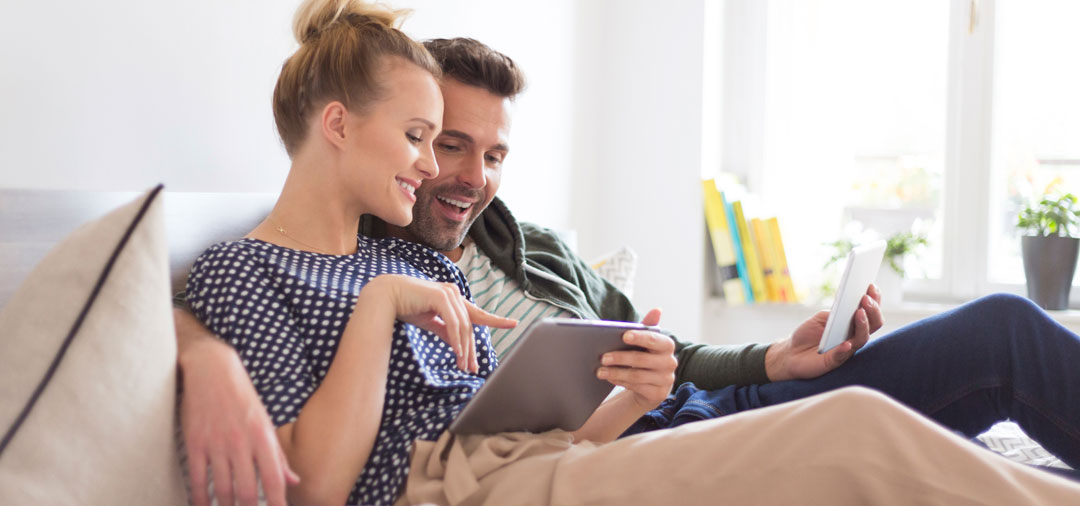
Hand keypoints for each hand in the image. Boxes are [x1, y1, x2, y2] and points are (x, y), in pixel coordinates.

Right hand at [178, 332, 299, 505]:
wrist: (211, 369)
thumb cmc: (243, 398)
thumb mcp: (266, 423)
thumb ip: (278, 455)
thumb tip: (293, 481)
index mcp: (263, 437)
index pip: (273, 479)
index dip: (277, 503)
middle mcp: (241, 442)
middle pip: (247, 491)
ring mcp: (216, 443)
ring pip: (222, 489)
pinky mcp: (195, 442)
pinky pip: (197, 478)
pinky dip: (199, 497)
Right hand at [370, 275, 516, 372]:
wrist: (386, 296)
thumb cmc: (407, 307)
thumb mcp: (431, 322)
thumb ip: (446, 330)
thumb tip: (458, 345)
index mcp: (453, 298)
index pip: (478, 312)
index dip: (496, 319)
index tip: (513, 324)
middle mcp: (454, 294)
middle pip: (470, 326)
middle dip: (471, 349)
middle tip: (473, 368)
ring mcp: (449, 294)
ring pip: (463, 326)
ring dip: (464, 348)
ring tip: (464, 365)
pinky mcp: (441, 297)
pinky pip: (453, 323)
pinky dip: (456, 339)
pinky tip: (457, 353)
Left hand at [596, 308, 676, 409]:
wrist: (651, 385)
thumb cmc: (645, 357)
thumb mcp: (646, 342)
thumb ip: (647, 327)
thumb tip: (657, 309)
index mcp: (667, 345)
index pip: (655, 340)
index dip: (640, 337)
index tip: (623, 335)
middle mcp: (670, 363)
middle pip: (642, 359)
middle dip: (620, 358)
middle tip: (603, 357)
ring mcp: (665, 380)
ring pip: (636, 376)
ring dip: (616, 372)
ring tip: (600, 370)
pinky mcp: (658, 394)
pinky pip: (636, 387)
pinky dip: (620, 382)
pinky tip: (609, 378)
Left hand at [765, 284, 883, 381]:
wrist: (791, 353)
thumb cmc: (807, 333)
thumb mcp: (821, 318)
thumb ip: (834, 312)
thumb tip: (846, 305)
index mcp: (852, 324)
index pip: (869, 311)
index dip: (875, 299)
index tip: (872, 285)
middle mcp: (854, 336)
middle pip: (873, 324)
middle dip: (873, 310)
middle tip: (866, 297)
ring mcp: (846, 349)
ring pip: (862, 338)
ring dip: (863, 325)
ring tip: (859, 312)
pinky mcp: (834, 361)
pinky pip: (842, 354)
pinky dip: (845, 348)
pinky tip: (846, 342)